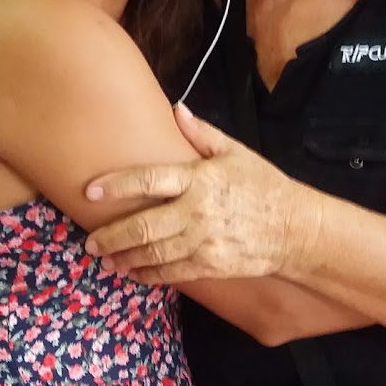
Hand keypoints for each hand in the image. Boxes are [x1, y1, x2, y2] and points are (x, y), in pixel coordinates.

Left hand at [84, 104, 311, 283]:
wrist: (295, 228)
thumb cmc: (264, 187)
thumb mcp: (236, 153)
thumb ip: (201, 134)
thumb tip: (177, 109)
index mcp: (199, 178)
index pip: (149, 179)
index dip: (117, 185)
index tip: (90, 192)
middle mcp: (197, 210)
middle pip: (144, 225)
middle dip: (111, 235)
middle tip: (90, 241)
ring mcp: (203, 241)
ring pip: (153, 253)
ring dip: (125, 258)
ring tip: (106, 259)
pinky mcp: (211, 265)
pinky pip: (172, 273)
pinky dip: (149, 275)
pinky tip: (133, 274)